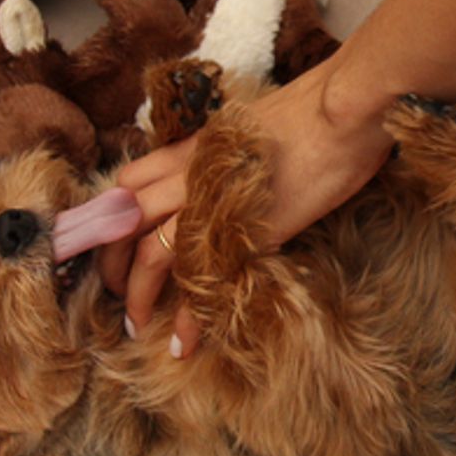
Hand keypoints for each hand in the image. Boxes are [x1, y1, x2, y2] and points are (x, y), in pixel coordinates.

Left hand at [105, 53, 396, 357]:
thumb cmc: (314, 115)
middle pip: (124, 221)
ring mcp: (213, 204)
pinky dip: (188, 316)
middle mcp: (190, 174)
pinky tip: (184, 342)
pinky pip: (199, 278)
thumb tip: (227, 177)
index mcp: (192, 148)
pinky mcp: (244, 233)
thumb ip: (229, 156)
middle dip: (111, 262)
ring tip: (137, 324)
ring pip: (149, 252)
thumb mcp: (253, 130)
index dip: (111, 217)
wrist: (344, 113)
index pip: (128, 181)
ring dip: (137, 295)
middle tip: (114, 291)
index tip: (113, 244)